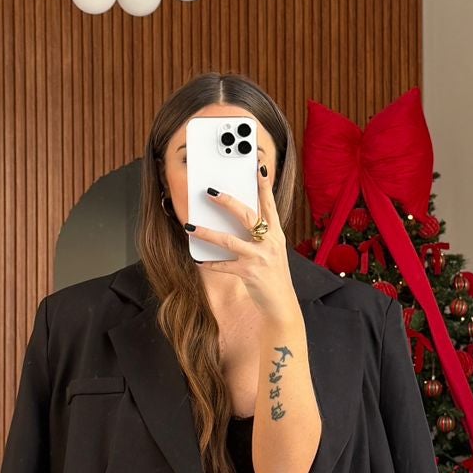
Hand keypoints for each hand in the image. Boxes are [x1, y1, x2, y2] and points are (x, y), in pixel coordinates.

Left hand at [188, 162, 296, 320]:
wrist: (282, 305)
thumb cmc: (274, 277)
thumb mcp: (272, 253)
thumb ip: (260, 237)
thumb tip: (236, 223)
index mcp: (276, 235)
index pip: (269, 205)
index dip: (264, 186)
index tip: (259, 167)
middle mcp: (270, 243)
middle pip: (247, 215)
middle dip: (228, 201)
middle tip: (210, 192)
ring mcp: (260, 258)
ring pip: (229, 240)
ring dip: (206, 233)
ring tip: (190, 226)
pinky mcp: (249, 273)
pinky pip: (224, 265)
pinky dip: (210, 263)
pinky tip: (199, 260)